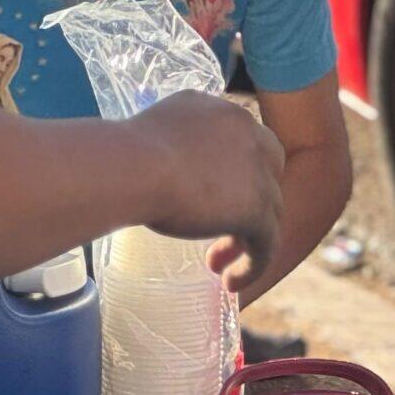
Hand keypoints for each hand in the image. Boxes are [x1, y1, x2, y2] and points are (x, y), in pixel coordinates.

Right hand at [135, 93, 285, 294]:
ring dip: (245, 237)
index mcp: (223, 112)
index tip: (212, 195)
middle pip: (268, 170)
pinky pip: (266, 244)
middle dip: (251, 198)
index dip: (237, 170)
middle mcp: (248, 133)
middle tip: (223, 226)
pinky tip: (231, 282)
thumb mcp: (157, 137)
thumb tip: (158, 166)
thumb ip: (173, 146)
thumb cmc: (126, 154)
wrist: (134, 167)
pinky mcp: (256, 209)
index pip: (246, 141)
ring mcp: (258, 171)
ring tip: (217, 263)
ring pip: (268, 211)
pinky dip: (253, 265)